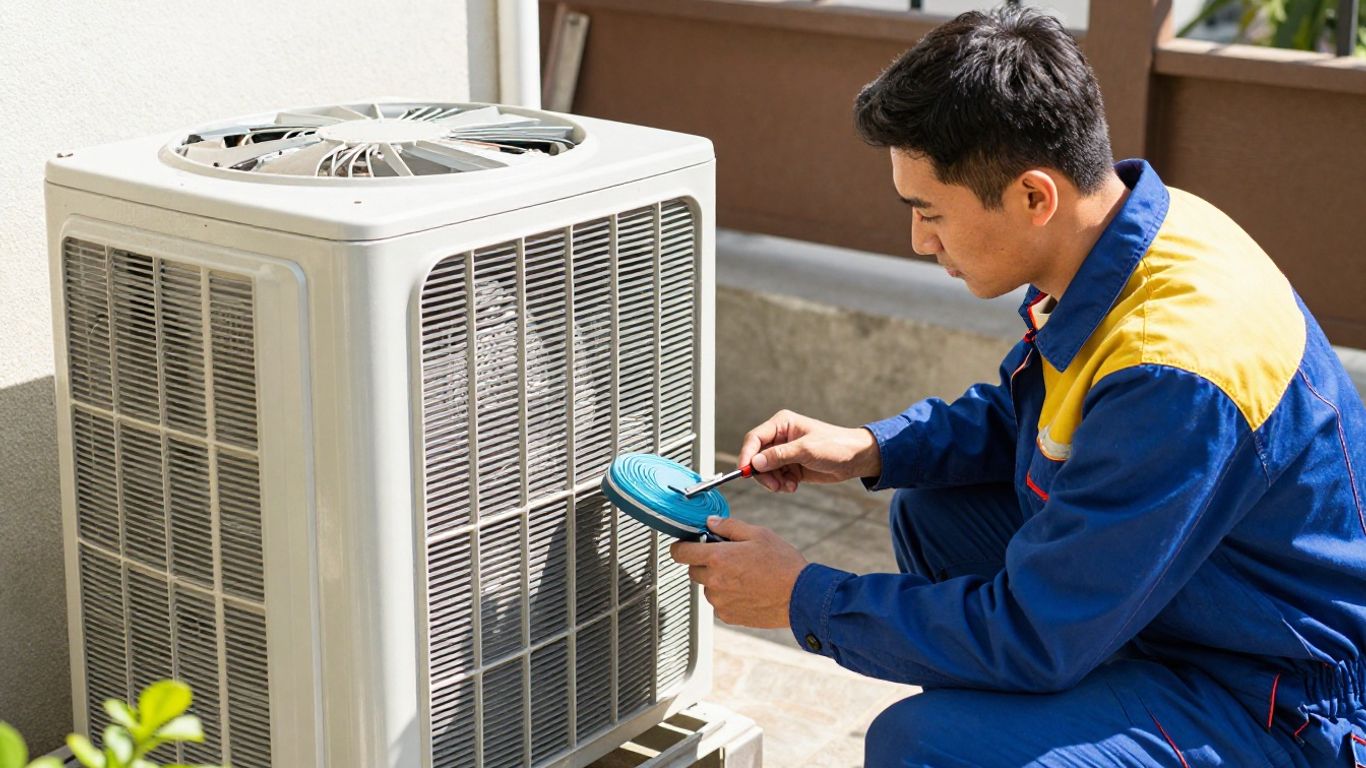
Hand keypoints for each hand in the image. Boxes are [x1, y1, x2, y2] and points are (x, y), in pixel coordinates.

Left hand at [670, 516, 806, 628]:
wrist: (800, 597)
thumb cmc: (782, 564)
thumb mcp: (758, 534)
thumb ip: (729, 526)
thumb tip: (711, 522)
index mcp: (718, 558)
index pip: (680, 553)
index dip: (681, 546)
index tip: (687, 545)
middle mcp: (714, 582)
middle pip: (693, 570)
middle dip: (705, 562)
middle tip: (729, 558)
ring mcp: (720, 602)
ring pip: (708, 587)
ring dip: (718, 580)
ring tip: (745, 575)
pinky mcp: (729, 616)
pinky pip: (720, 603)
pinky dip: (728, 596)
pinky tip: (749, 589)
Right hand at [737, 409, 881, 493]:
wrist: (856, 459)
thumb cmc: (835, 446)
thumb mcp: (807, 450)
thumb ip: (780, 455)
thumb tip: (756, 462)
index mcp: (781, 424)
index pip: (754, 438)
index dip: (747, 455)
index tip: (744, 471)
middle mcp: (780, 437)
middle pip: (757, 457)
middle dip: (762, 473)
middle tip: (773, 486)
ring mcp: (785, 453)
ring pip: (765, 470)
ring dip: (773, 481)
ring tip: (788, 486)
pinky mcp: (791, 466)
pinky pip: (776, 477)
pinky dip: (781, 484)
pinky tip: (793, 486)